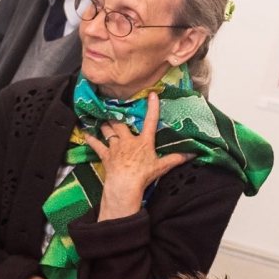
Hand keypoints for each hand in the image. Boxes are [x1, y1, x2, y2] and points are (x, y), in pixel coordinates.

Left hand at [82, 93, 190, 218]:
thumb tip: (193, 154)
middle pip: (122, 124)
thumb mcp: (162, 167)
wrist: (125, 184)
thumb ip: (176, 159)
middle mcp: (128, 141)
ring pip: (109, 131)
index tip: (152, 94)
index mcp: (143, 141)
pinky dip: (91, 139)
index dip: (152, 107)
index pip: (151, 121)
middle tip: (114, 108)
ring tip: (103, 118)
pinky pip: (97, 145)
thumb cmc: (144, 175)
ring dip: (106, 125)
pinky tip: (85, 134)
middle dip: (118, 116)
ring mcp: (115, 147)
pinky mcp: (106, 155)